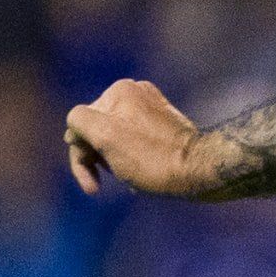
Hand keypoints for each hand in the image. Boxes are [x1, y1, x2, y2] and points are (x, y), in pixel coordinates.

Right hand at [64, 78, 214, 197]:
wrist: (200, 171)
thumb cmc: (152, 158)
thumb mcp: (105, 136)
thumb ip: (79, 122)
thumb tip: (75, 127)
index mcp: (119, 91)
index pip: (79, 123)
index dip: (81, 155)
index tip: (92, 183)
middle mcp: (136, 93)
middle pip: (97, 129)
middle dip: (96, 158)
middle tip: (100, 185)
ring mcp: (151, 108)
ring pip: (113, 139)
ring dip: (112, 161)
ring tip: (128, 178)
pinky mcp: (164, 126)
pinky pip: (133, 143)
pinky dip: (130, 160)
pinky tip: (140, 176)